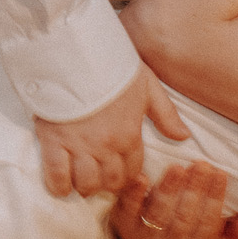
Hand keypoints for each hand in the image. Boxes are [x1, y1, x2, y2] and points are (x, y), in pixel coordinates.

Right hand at [33, 65, 187, 196]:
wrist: (75, 52)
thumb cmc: (111, 64)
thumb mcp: (147, 85)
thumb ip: (165, 114)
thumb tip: (183, 136)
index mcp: (129, 134)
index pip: (132, 171)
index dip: (127, 176)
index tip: (119, 173)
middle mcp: (106, 146)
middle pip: (110, 183)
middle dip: (106, 184)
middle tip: (98, 177)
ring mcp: (79, 146)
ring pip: (86, 184)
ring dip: (84, 186)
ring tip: (80, 179)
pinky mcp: (53, 142)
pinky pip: (57, 177)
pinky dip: (59, 186)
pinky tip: (61, 185)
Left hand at [111, 161, 237, 238]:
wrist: (142, 227)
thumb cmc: (184, 221)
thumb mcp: (208, 227)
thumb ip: (232, 227)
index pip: (209, 223)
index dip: (215, 198)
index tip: (221, 173)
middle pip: (185, 217)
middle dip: (195, 190)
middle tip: (202, 164)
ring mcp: (146, 237)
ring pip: (159, 213)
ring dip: (169, 189)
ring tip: (178, 167)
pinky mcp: (125, 224)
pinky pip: (130, 209)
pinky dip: (135, 193)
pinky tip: (142, 176)